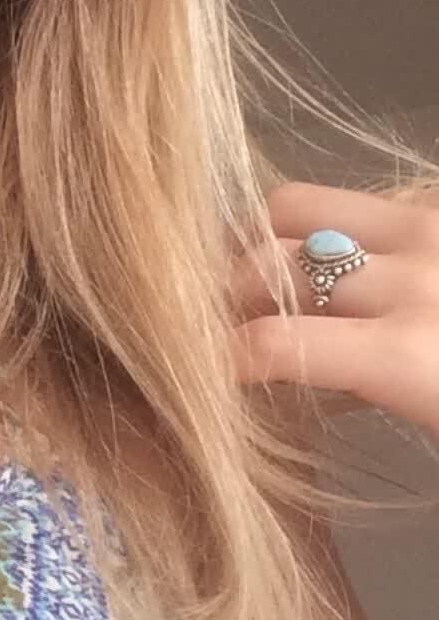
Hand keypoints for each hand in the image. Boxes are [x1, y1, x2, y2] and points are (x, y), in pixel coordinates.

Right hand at [229, 180, 438, 440]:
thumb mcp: (430, 422)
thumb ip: (353, 391)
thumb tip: (276, 377)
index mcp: (408, 352)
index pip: (269, 342)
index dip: (219, 362)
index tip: (203, 378)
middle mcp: (410, 273)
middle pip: (265, 265)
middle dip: (227, 301)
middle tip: (223, 330)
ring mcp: (425, 222)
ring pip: (291, 206)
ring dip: (262, 246)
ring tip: (267, 286)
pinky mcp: (434, 197)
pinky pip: (346, 198)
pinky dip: (319, 229)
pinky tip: (331, 267)